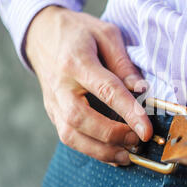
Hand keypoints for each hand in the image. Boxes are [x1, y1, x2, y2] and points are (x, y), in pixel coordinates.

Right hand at [25, 6, 152, 165]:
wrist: (40, 32)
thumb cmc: (78, 32)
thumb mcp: (105, 34)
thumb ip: (123, 63)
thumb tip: (141, 90)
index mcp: (76, 61)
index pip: (106, 90)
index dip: (129, 112)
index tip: (146, 129)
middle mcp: (60, 85)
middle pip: (80, 118)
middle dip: (111, 135)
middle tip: (137, 140)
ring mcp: (53, 101)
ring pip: (70, 135)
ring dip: (100, 150)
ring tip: (127, 154)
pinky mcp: (52, 112)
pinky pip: (68, 137)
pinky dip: (91, 150)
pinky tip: (112, 154)